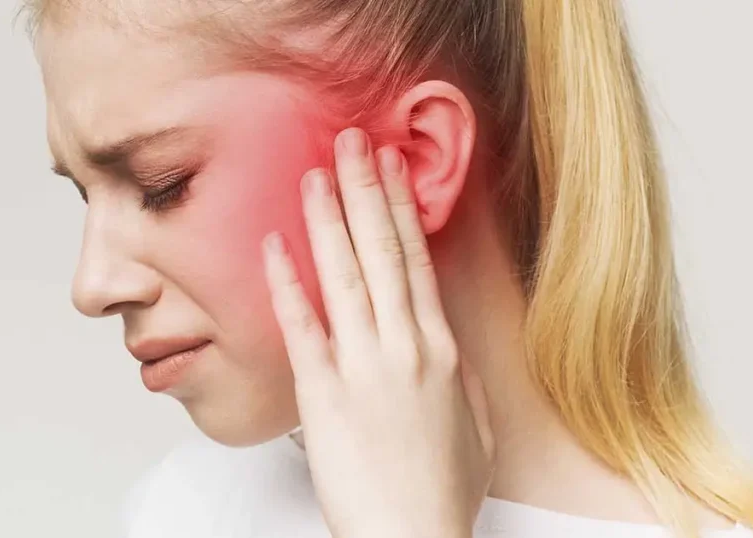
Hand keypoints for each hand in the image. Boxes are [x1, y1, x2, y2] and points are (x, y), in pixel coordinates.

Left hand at [262, 127, 494, 537]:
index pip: (418, 261)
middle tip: (353, 141)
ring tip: (316, 173)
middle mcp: (404, 347)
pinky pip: (303, 327)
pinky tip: (277, 245)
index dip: (403, 208)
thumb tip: (447, 344)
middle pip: (383, 252)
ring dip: (329, 219)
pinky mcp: (322, 394)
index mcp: (441, 350)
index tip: (393, 168)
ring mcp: (363, 367)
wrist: (412, 537)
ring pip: (346, 275)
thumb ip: (460, 377)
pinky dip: (288, 283)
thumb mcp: (475, 427)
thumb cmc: (441, 492)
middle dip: (366, 190)